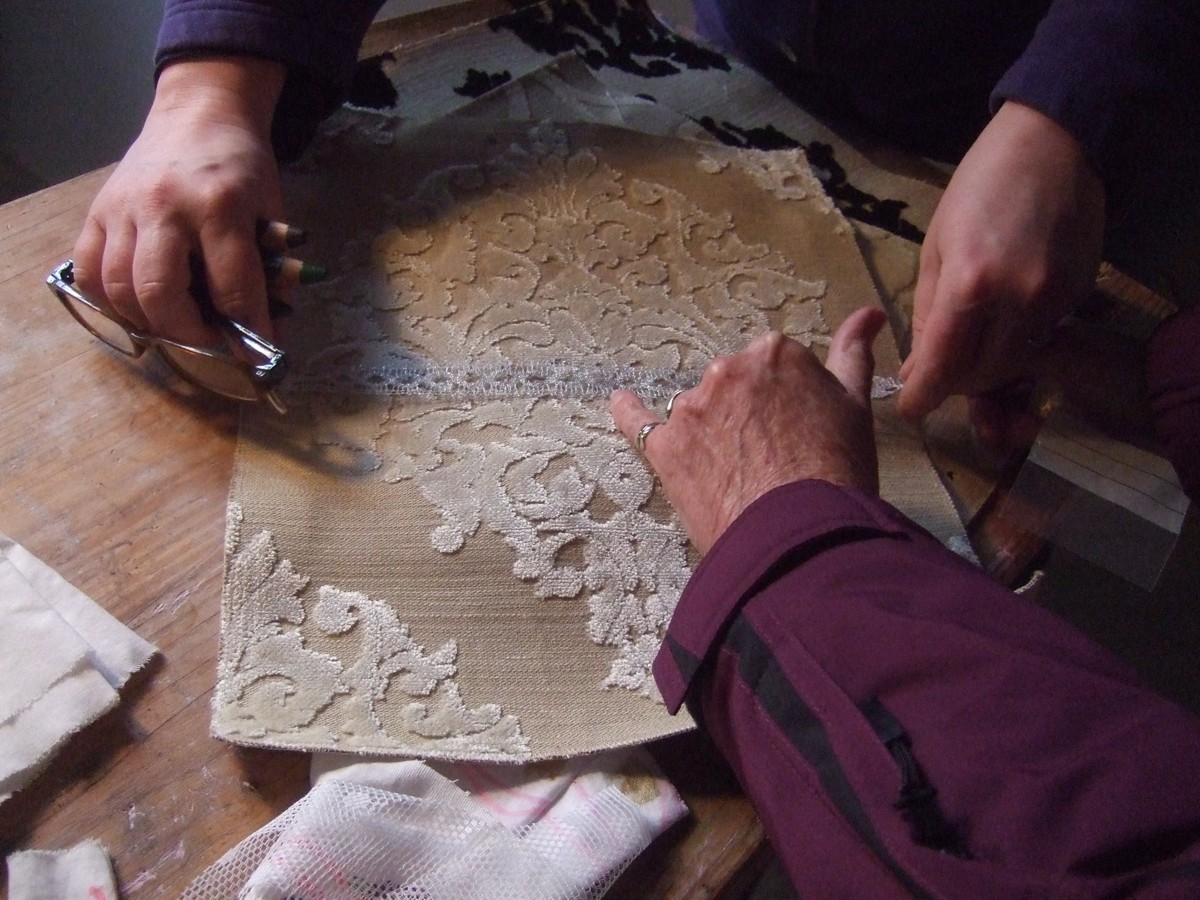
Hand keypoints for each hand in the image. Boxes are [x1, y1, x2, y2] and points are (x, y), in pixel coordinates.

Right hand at [72, 57, 286, 345]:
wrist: (199, 114)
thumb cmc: (242, 166)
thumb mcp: (273, 212)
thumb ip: (273, 272)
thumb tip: (271, 335)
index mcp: (219, 206)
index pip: (232, 286)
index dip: (247, 329)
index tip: (256, 354)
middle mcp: (165, 207)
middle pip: (161, 293)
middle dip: (188, 333)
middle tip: (210, 340)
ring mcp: (124, 208)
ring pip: (120, 288)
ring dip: (149, 322)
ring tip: (178, 325)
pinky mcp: (98, 210)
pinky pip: (89, 271)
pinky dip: (110, 301)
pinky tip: (138, 306)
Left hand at [610, 308, 884, 553]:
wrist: (802, 534)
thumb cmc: (837, 473)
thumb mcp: (857, 407)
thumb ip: (854, 353)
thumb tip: (867, 315)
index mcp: (775, 353)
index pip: (773, 367)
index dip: (785, 403)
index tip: (796, 432)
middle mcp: (727, 369)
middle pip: (732, 385)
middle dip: (746, 415)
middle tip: (772, 459)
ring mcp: (691, 407)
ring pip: (698, 409)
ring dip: (711, 432)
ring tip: (738, 475)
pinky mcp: (665, 447)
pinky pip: (638, 422)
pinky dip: (627, 411)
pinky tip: (619, 401)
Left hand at [897, 101, 1105, 424]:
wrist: (1054, 145)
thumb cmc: (980, 188)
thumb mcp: (937, 247)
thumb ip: (928, 313)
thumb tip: (918, 368)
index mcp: (969, 283)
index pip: (942, 366)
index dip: (922, 396)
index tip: (910, 408)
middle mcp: (1017, 299)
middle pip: (980, 375)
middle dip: (954, 383)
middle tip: (936, 371)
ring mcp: (1053, 299)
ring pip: (1014, 364)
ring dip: (986, 367)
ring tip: (968, 346)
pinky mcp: (1078, 295)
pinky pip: (1040, 340)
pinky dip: (1016, 343)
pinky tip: (1002, 318)